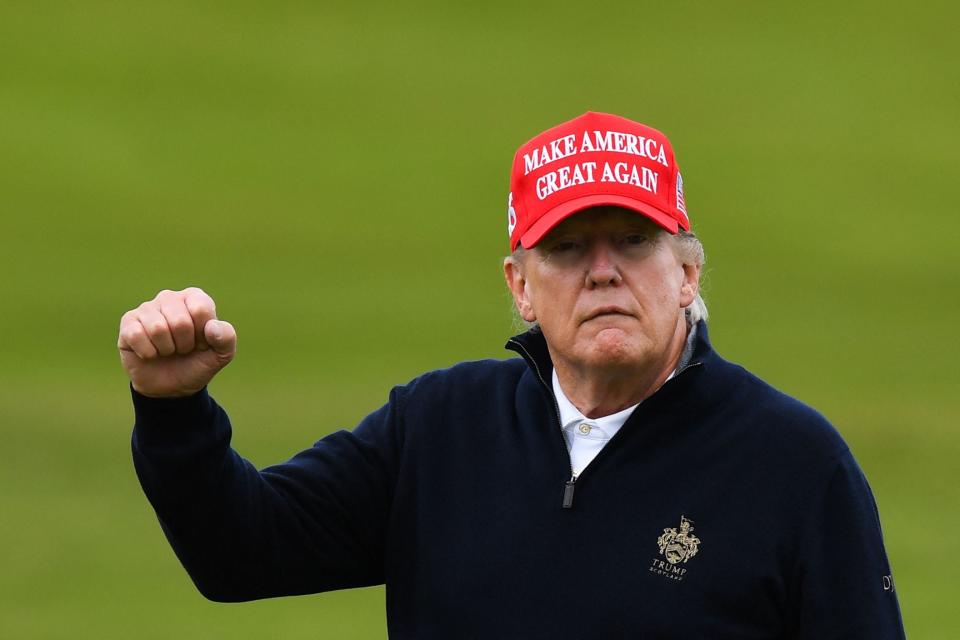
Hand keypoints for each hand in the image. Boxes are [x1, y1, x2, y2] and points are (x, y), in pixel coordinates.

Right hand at [118, 287, 236, 397]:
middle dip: (184, 345)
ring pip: (158, 328)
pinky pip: (136, 335)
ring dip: (166, 349)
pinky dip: (147, 352)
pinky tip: (150, 353)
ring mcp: (147, 308)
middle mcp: (170, 297)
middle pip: (180, 321)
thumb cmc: (197, 363)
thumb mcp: (221, 355)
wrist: (171, 387)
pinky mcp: (128, 322)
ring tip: (167, 350)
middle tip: (182, 349)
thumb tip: (212, 327)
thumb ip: (226, 338)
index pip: (200, 310)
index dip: (202, 335)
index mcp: (194, 298)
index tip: (201, 343)